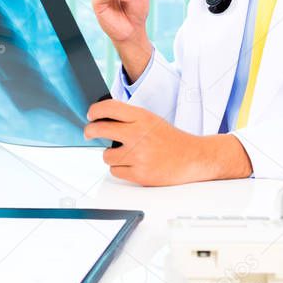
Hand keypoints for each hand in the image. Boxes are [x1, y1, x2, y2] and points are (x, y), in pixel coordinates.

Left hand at [84, 99, 252, 185]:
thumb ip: (130, 118)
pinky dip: (120, 169)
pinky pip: (115, 171)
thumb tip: (102, 118)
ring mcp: (138, 155)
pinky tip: (133, 165)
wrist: (193, 158)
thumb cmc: (171, 139)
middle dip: (90, 131)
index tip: (90, 115)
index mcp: (142, 117)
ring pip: (106, 155)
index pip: (108, 108)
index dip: (94, 111)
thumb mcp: (151, 120)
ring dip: (110, 155)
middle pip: (100, 129)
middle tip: (89, 133)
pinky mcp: (139, 174)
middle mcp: (138, 134)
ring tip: (125, 154)